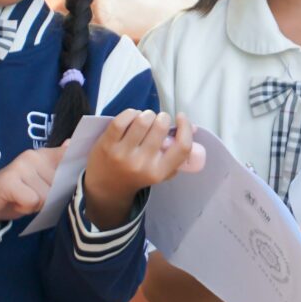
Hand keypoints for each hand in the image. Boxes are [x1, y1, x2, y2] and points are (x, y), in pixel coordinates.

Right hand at [0, 146, 65, 221]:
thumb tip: (71, 144)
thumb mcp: (41, 181)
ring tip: (23, 199)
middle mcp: (33, 156)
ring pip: (46, 196)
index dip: (71, 172)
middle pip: (59, 186)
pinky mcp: (10, 180)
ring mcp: (21, 166)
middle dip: (49, 199)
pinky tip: (16, 202)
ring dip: (36, 205)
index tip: (66, 181)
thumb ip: (56, 165)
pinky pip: (33, 201)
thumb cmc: (17, 192)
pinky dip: (26, 207)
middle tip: (32, 196)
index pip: (67, 157)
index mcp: (43, 155)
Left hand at [83, 111, 196, 225]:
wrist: (107, 188)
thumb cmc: (138, 174)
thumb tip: (193, 127)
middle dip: (162, 117)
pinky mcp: (107, 144)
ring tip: (145, 118)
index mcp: (159, 172)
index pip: (182, 147)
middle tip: (158, 120)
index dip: (185, 127)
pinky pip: (122, 120)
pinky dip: (130, 113)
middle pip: (160, 127)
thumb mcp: (160, 170)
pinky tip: (132, 116)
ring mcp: (123, 154)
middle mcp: (142, 164)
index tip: (181, 118)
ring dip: (147, 114)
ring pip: (142, 120)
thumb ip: (176, 152)